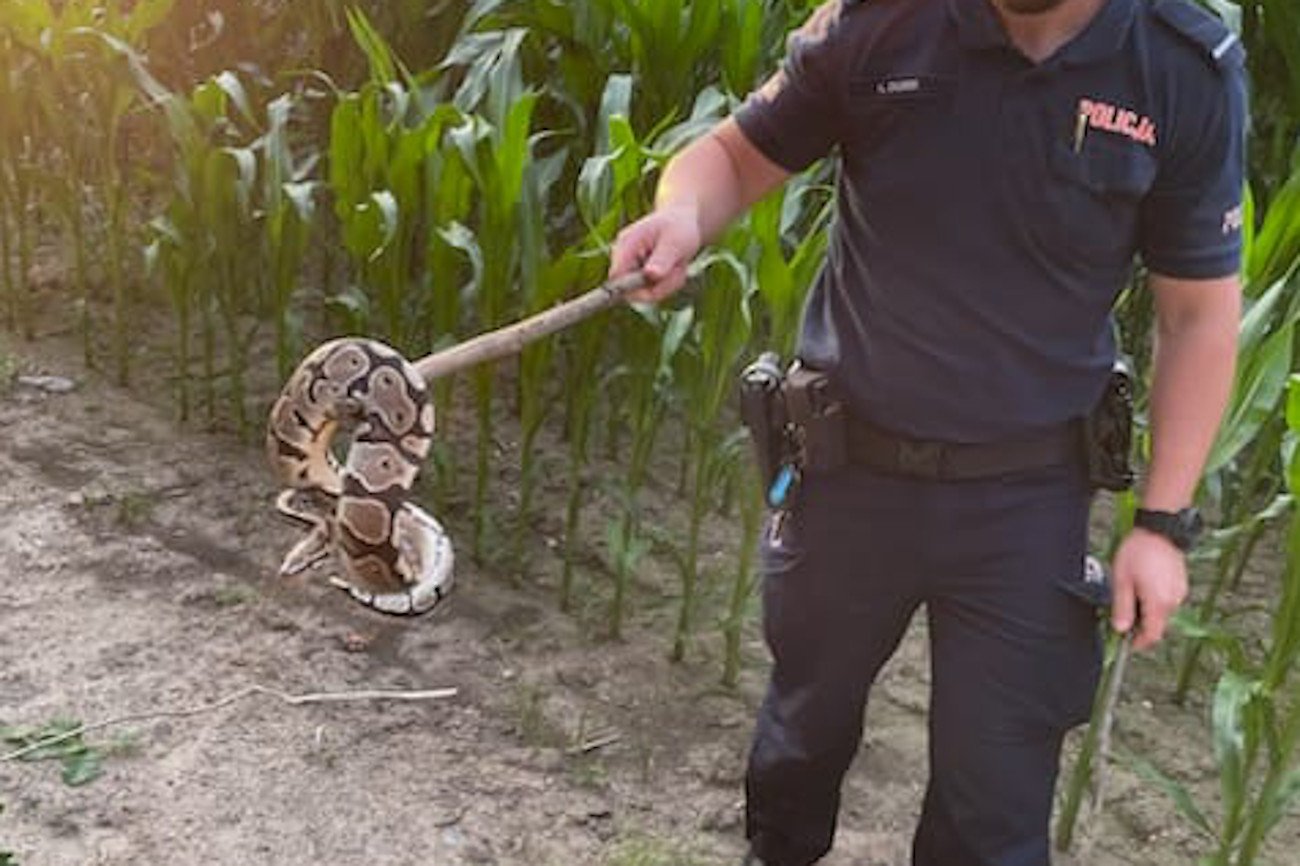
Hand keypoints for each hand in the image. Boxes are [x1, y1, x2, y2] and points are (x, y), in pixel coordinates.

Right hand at [609, 203, 701, 303]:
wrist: (681, 221)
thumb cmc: (678, 227)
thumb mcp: (675, 242)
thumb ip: (662, 259)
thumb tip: (650, 275)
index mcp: (627, 244)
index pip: (617, 276)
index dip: (632, 289)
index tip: (656, 289)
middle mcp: (623, 256)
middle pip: (632, 290)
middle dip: (660, 286)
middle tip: (679, 270)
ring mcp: (629, 266)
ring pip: (645, 293)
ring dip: (666, 284)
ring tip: (678, 265)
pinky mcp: (637, 274)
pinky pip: (652, 290)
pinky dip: (667, 284)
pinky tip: (674, 268)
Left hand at [1110, 528, 1189, 650]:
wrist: (1160, 529)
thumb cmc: (1139, 551)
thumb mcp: (1122, 580)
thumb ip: (1122, 607)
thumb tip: (1120, 629)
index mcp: (1159, 603)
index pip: (1152, 636)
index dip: (1138, 643)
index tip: (1125, 643)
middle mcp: (1174, 601)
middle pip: (1157, 625)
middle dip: (1140, 624)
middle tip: (1122, 613)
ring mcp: (1180, 592)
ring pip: (1162, 613)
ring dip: (1147, 611)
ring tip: (1131, 592)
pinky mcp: (1181, 584)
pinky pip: (1167, 600)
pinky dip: (1154, 600)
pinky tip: (1143, 584)